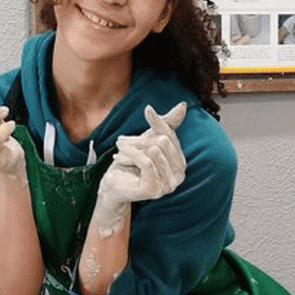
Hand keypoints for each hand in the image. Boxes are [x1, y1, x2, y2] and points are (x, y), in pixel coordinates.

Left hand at [92, 102, 186, 235]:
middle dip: (139, 140)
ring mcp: (168, 185)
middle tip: (122, 142)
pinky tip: (118, 157)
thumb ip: (166, 124)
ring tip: (120, 150)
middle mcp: (179, 176)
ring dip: (131, 148)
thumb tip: (183, 105)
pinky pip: (146, 162)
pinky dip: (130, 155)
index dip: (158, 122)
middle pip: (162, 142)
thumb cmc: (130, 163)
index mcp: (180, 164)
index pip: (172, 135)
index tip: (147, 110)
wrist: (112, 185)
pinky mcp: (154, 189)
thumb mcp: (148, 140)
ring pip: (154, 150)